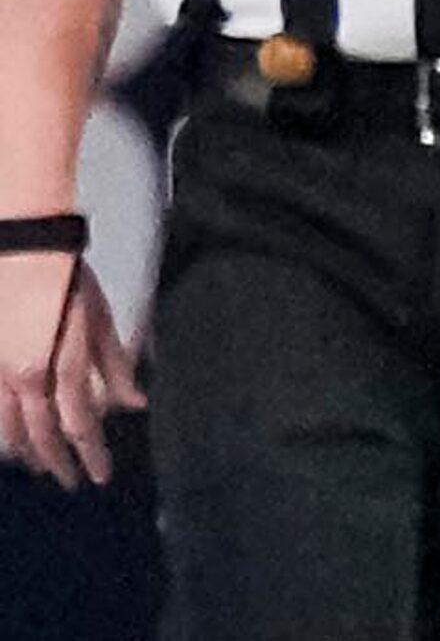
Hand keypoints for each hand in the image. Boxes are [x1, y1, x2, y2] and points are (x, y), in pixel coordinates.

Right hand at [0, 252, 142, 488]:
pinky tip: (8, 441)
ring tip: (41, 467)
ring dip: (27, 451)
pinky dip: (2, 430)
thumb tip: (134, 403)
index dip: (92, 455)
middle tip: (72, 482)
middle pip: (42, 435)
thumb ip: (114, 366)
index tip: (100, 476)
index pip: (80, 426)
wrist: (22, 250)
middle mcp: (24, 378)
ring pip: (8, 428)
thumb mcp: (100, 320)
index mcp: (59, 368)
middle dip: (59, 462)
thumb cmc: (65, 279)